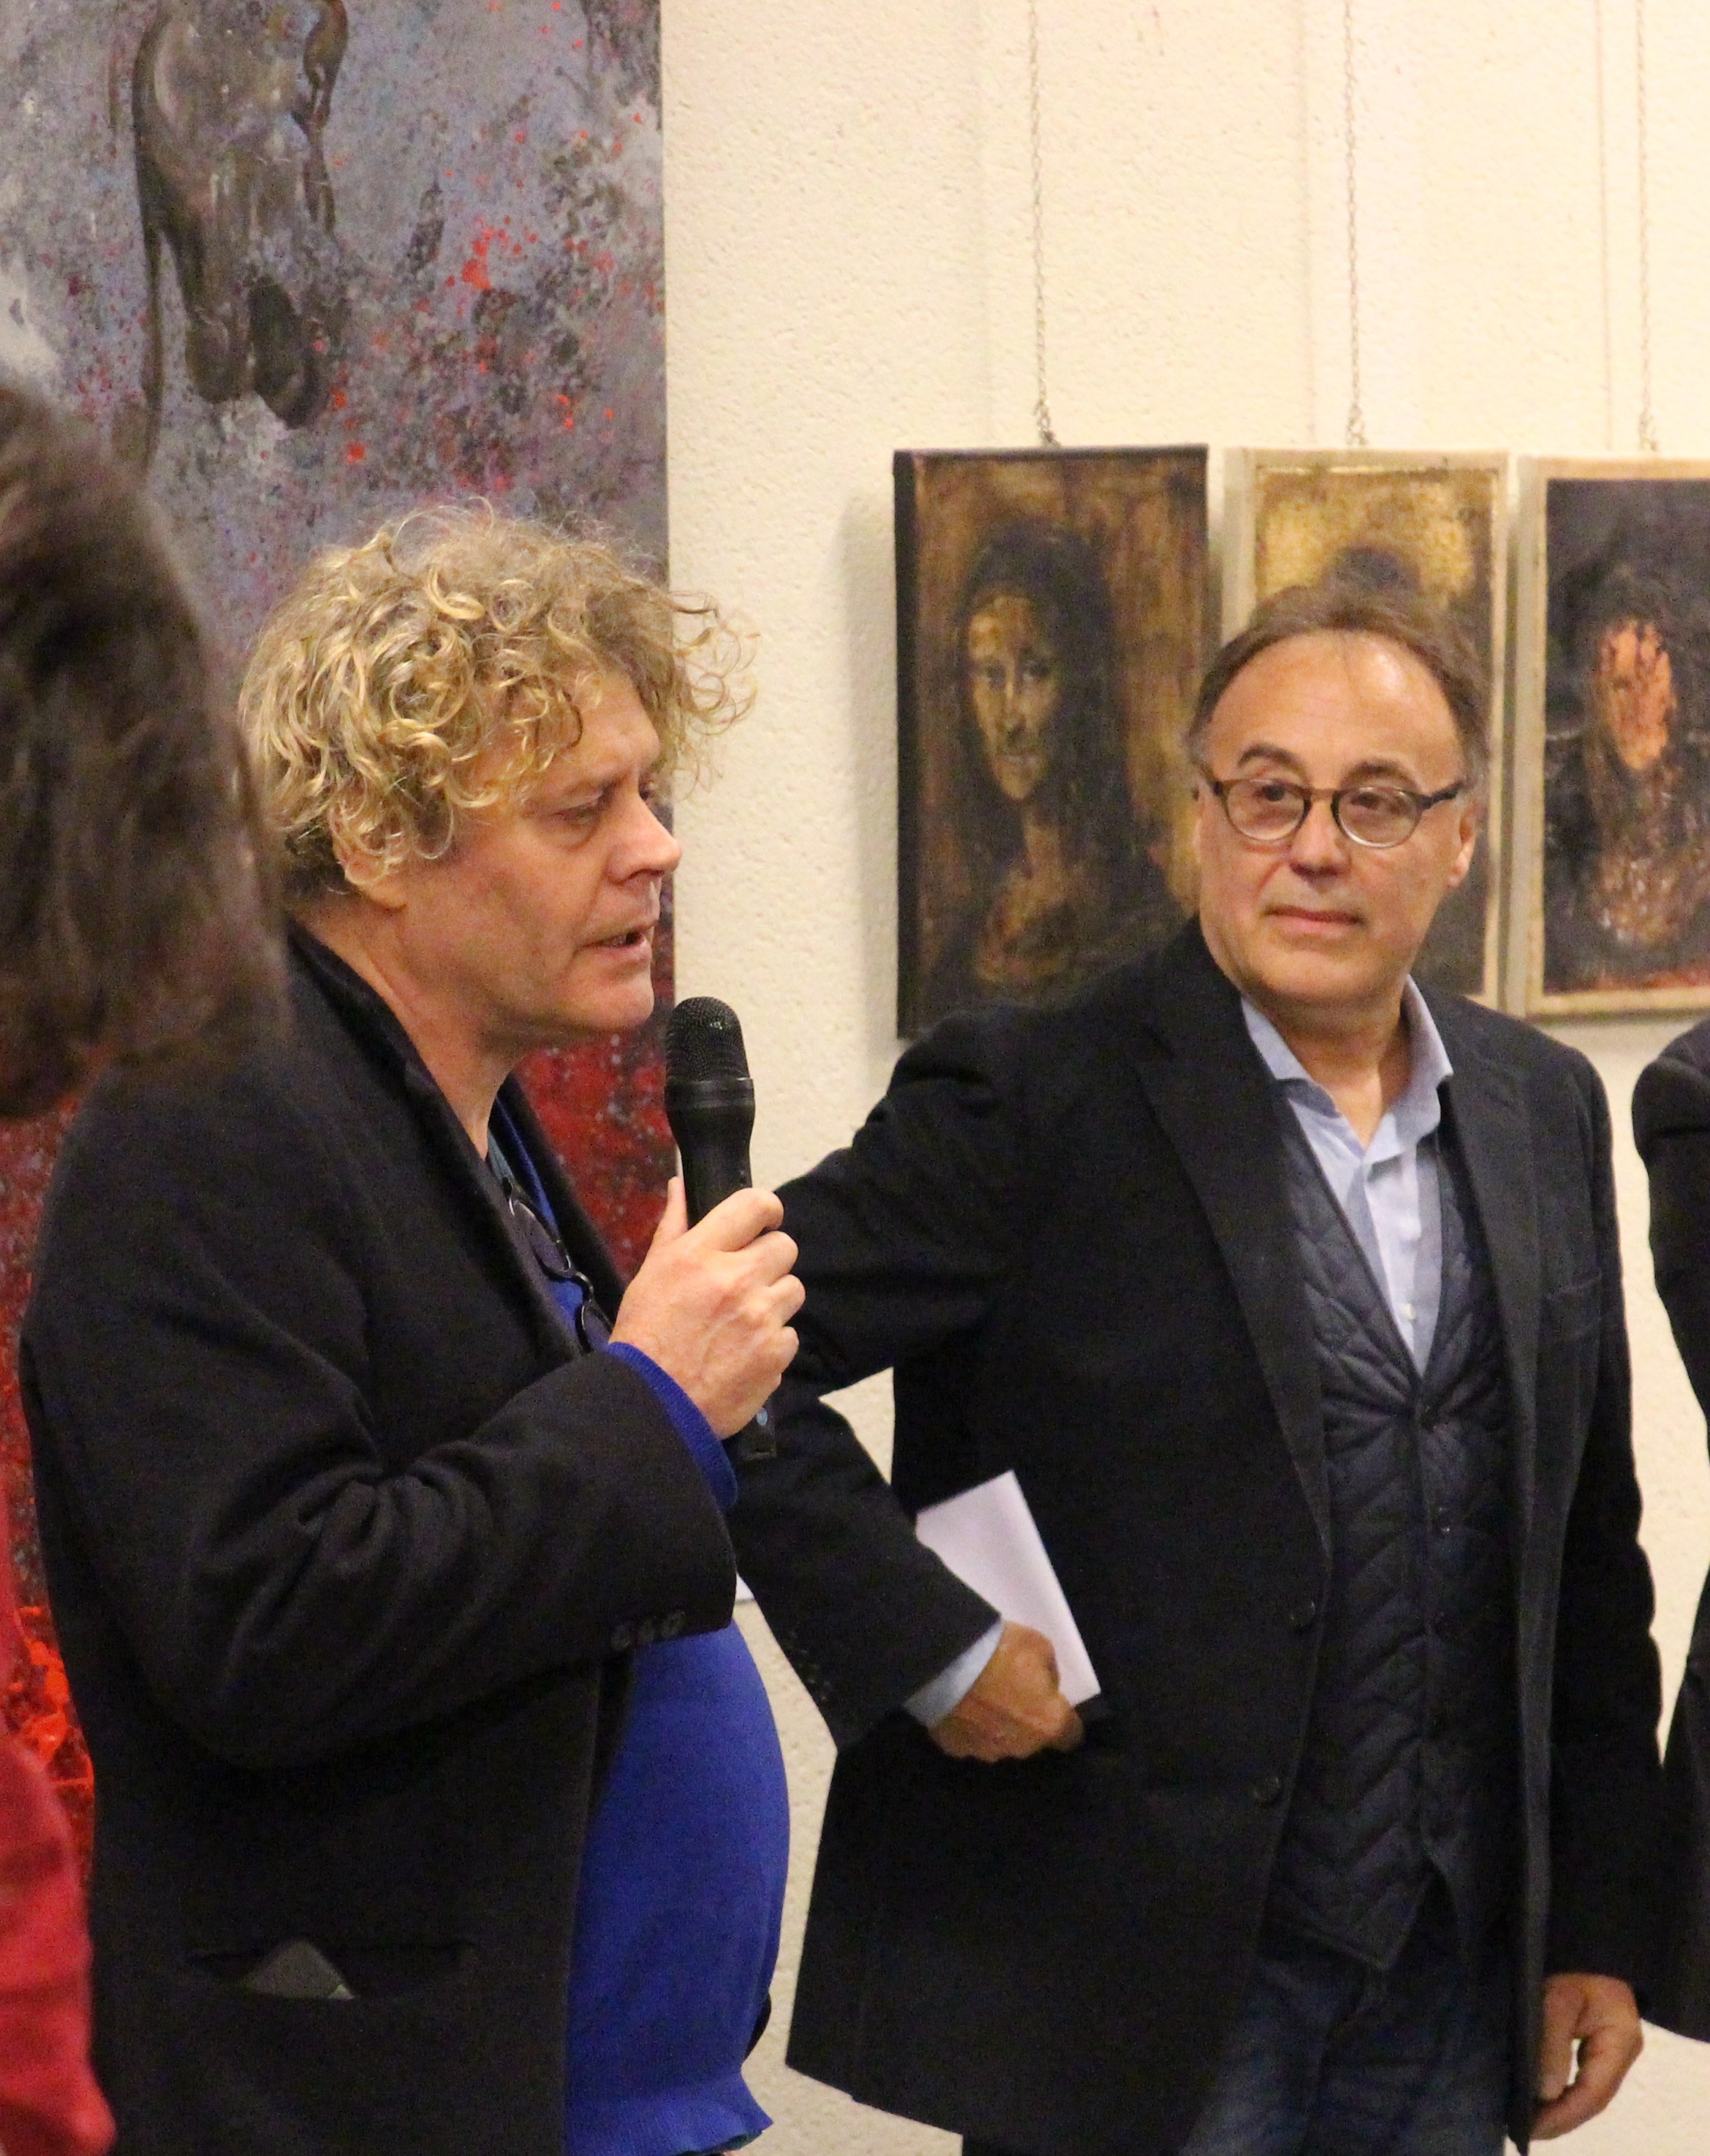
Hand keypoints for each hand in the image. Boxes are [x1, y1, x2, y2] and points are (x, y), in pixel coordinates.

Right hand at [611, 1179, 802, 1436]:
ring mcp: (761, 1318)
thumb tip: (682, 1184)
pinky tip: (743, 1352)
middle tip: (744, 1281)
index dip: (766, 1210)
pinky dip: (772, 1342)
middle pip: (785, 1247)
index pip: (756, 1205)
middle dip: (768, 1261)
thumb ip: (675, 1225)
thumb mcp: (651, 1272)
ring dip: (773, 1301)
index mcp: (702, 1253)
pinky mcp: (775, 1355)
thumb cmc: (644, 1334)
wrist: (651, 1405)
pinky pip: (790, 1334)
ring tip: (742, 1321)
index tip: (761, 1224)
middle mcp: (737, 1279)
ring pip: (793, 1290)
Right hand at [930, 1620, 1084, 1761]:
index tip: (1055, 1708)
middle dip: (1026, 1720)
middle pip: (1032, 1738)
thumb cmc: (1002, 1652)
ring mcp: (986, 1752)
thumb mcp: (1040, 1646)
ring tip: (981, 1699)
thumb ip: (1048, 1672)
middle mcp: (1021, 1746)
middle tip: (1011, 1694)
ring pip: (1000, 1742)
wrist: (947, 1662)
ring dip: (996, 1725)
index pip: (1070, 1736)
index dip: (1066, 1722)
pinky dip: (967, 1726)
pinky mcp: (956, 1749)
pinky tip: (960, 1705)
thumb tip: (1042, 1686)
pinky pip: (969, 1739)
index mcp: (1048, 1723)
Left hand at [1533, 1973, 1642, 2137]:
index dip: (1564, 2115)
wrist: (1580, 1935)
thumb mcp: (1557, 1997)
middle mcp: (1621, 2050)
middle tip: (1523, 2130)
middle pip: (1593, 2097)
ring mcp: (1611, 2048)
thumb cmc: (1569, 1961)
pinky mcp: (1595, 2041)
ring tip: (1526, 2121)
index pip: (1594, 2092)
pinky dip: (1560, 2090)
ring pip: (1587, 2090)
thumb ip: (1552, 2043)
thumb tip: (1545, 2093)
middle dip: (1560, 2118)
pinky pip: (1581, 2075)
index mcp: (1620, 2040)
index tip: (1532, 2128)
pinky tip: (1537, 2098)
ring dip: (1559, 2108)